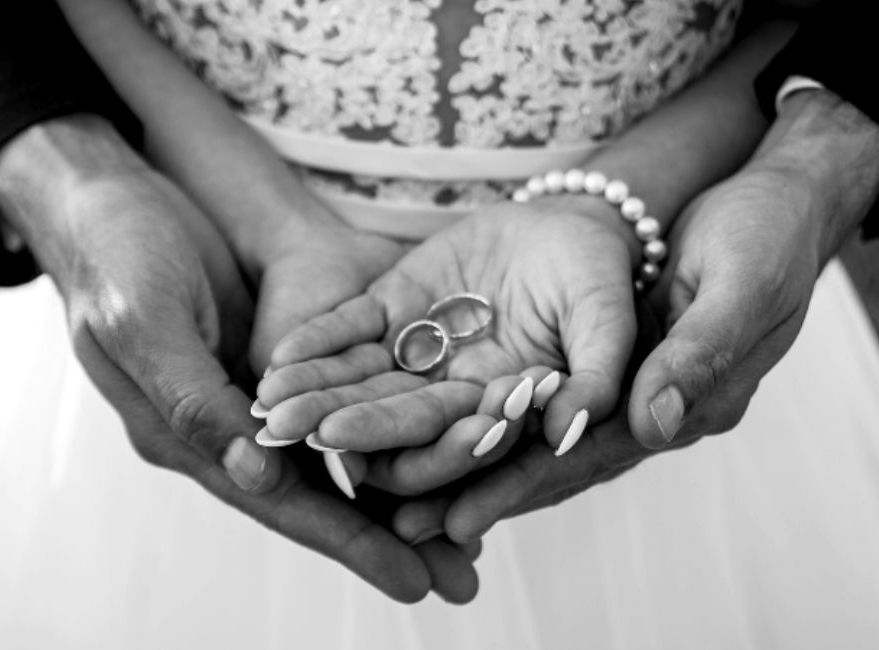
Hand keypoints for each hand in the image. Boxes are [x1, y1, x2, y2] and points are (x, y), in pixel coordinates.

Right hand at [0, 115, 476, 602]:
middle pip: (314, 497)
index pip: (276, 501)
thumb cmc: (116, 250)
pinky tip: (427, 449)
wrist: (105, 194)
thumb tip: (253, 475)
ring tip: (461, 537)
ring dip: (392, 499)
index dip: (345, 542)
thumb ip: (192, 399)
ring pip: (330, 461)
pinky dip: (378, 434)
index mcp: (182, 433)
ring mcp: (246, 396)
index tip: (409, 580)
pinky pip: (332, 408)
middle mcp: (219, 428)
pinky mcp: (268, 362)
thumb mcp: (143, 318)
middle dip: (385, 539)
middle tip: (460, 580)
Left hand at [256, 200, 636, 487]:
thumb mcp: (608, 322)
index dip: (414, 455)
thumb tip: (570, 431)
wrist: (573, 223)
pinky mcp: (395, 307)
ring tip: (269, 404)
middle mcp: (454, 392)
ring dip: (316, 391)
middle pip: (395, 419)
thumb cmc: (600, 277)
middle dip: (344, 428)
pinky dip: (317, 339)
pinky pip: (350, 328)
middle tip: (293, 435)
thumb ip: (594, 377)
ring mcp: (421, 351)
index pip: (456, 444)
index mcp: (505, 411)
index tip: (366, 463)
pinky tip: (278, 355)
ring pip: (361, 380)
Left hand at [394, 89, 878, 542]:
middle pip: (560, 459)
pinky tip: (444, 421)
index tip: (463, 515)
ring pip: (546, 434)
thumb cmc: (767, 237)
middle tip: (411, 527)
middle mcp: (659, 409)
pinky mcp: (615, 356)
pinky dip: (497, 412)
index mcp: (695, 404)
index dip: (528, 484)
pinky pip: (547, 394)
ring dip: (480, 462)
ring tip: (407, 493)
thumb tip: (655, 425)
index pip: (598, 453)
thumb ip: (700, 353)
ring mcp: (637, 386)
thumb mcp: (742, 284)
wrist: (780, 203)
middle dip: (486, 490)